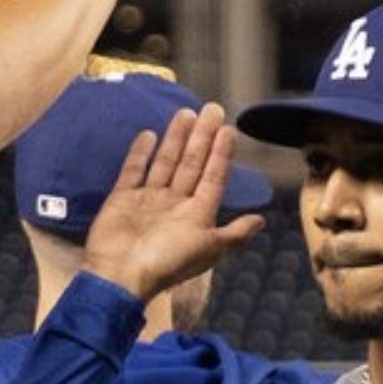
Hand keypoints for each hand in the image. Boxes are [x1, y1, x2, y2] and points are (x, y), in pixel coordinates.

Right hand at [83, 104, 264, 305]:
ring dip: (176, 140)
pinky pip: (133, 171)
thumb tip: (261, 220)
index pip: (213, 178)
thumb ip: (234, 234)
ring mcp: (148, 201)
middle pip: (192, 165)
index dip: (222, 154)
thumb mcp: (207, 248)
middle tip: (212, 108)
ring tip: (186, 113)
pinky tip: (149, 135)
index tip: (229, 129)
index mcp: (196, 215)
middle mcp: (174, 205)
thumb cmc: (166, 263)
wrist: (121, 275)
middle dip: (202, 138)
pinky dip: (140, 154)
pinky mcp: (123, 199)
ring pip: (166, 163)